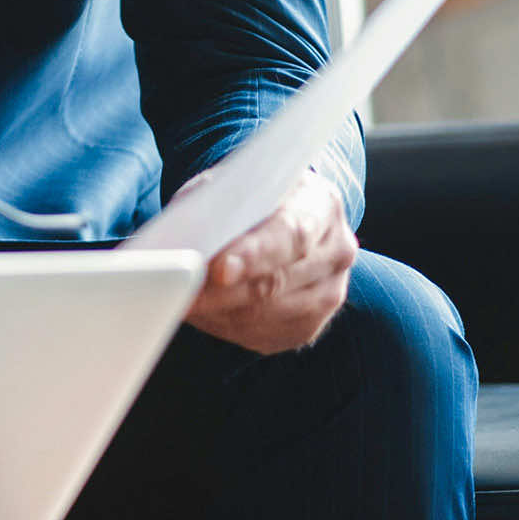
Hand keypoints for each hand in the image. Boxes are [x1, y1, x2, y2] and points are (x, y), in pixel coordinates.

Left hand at [183, 167, 356, 354]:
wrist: (276, 217)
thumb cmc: (246, 198)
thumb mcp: (228, 185)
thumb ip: (212, 208)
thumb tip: (186, 246)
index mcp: (321, 203)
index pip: (292, 233)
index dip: (256, 254)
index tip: (219, 270)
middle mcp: (337, 250)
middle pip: (279, 280)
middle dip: (224, 292)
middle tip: (181, 295)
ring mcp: (330, 291)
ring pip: (270, 313)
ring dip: (220, 312)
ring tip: (181, 301)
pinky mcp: (312, 324)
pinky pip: (266, 334)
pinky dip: (227, 326)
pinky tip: (203, 312)